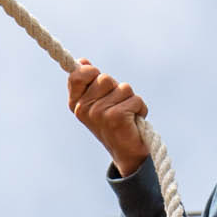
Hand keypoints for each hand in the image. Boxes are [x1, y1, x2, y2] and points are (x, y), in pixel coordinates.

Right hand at [68, 59, 149, 176]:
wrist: (127, 154)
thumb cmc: (115, 124)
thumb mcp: (99, 102)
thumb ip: (91, 83)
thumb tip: (83, 61)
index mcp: (76, 104)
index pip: (77, 75)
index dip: (91, 72)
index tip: (99, 81)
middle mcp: (83, 109)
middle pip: (105, 78)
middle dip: (117, 89)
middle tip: (117, 107)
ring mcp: (98, 113)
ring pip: (123, 88)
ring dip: (131, 100)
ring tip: (127, 115)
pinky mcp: (115, 117)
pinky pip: (135, 99)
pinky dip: (140, 108)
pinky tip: (135, 121)